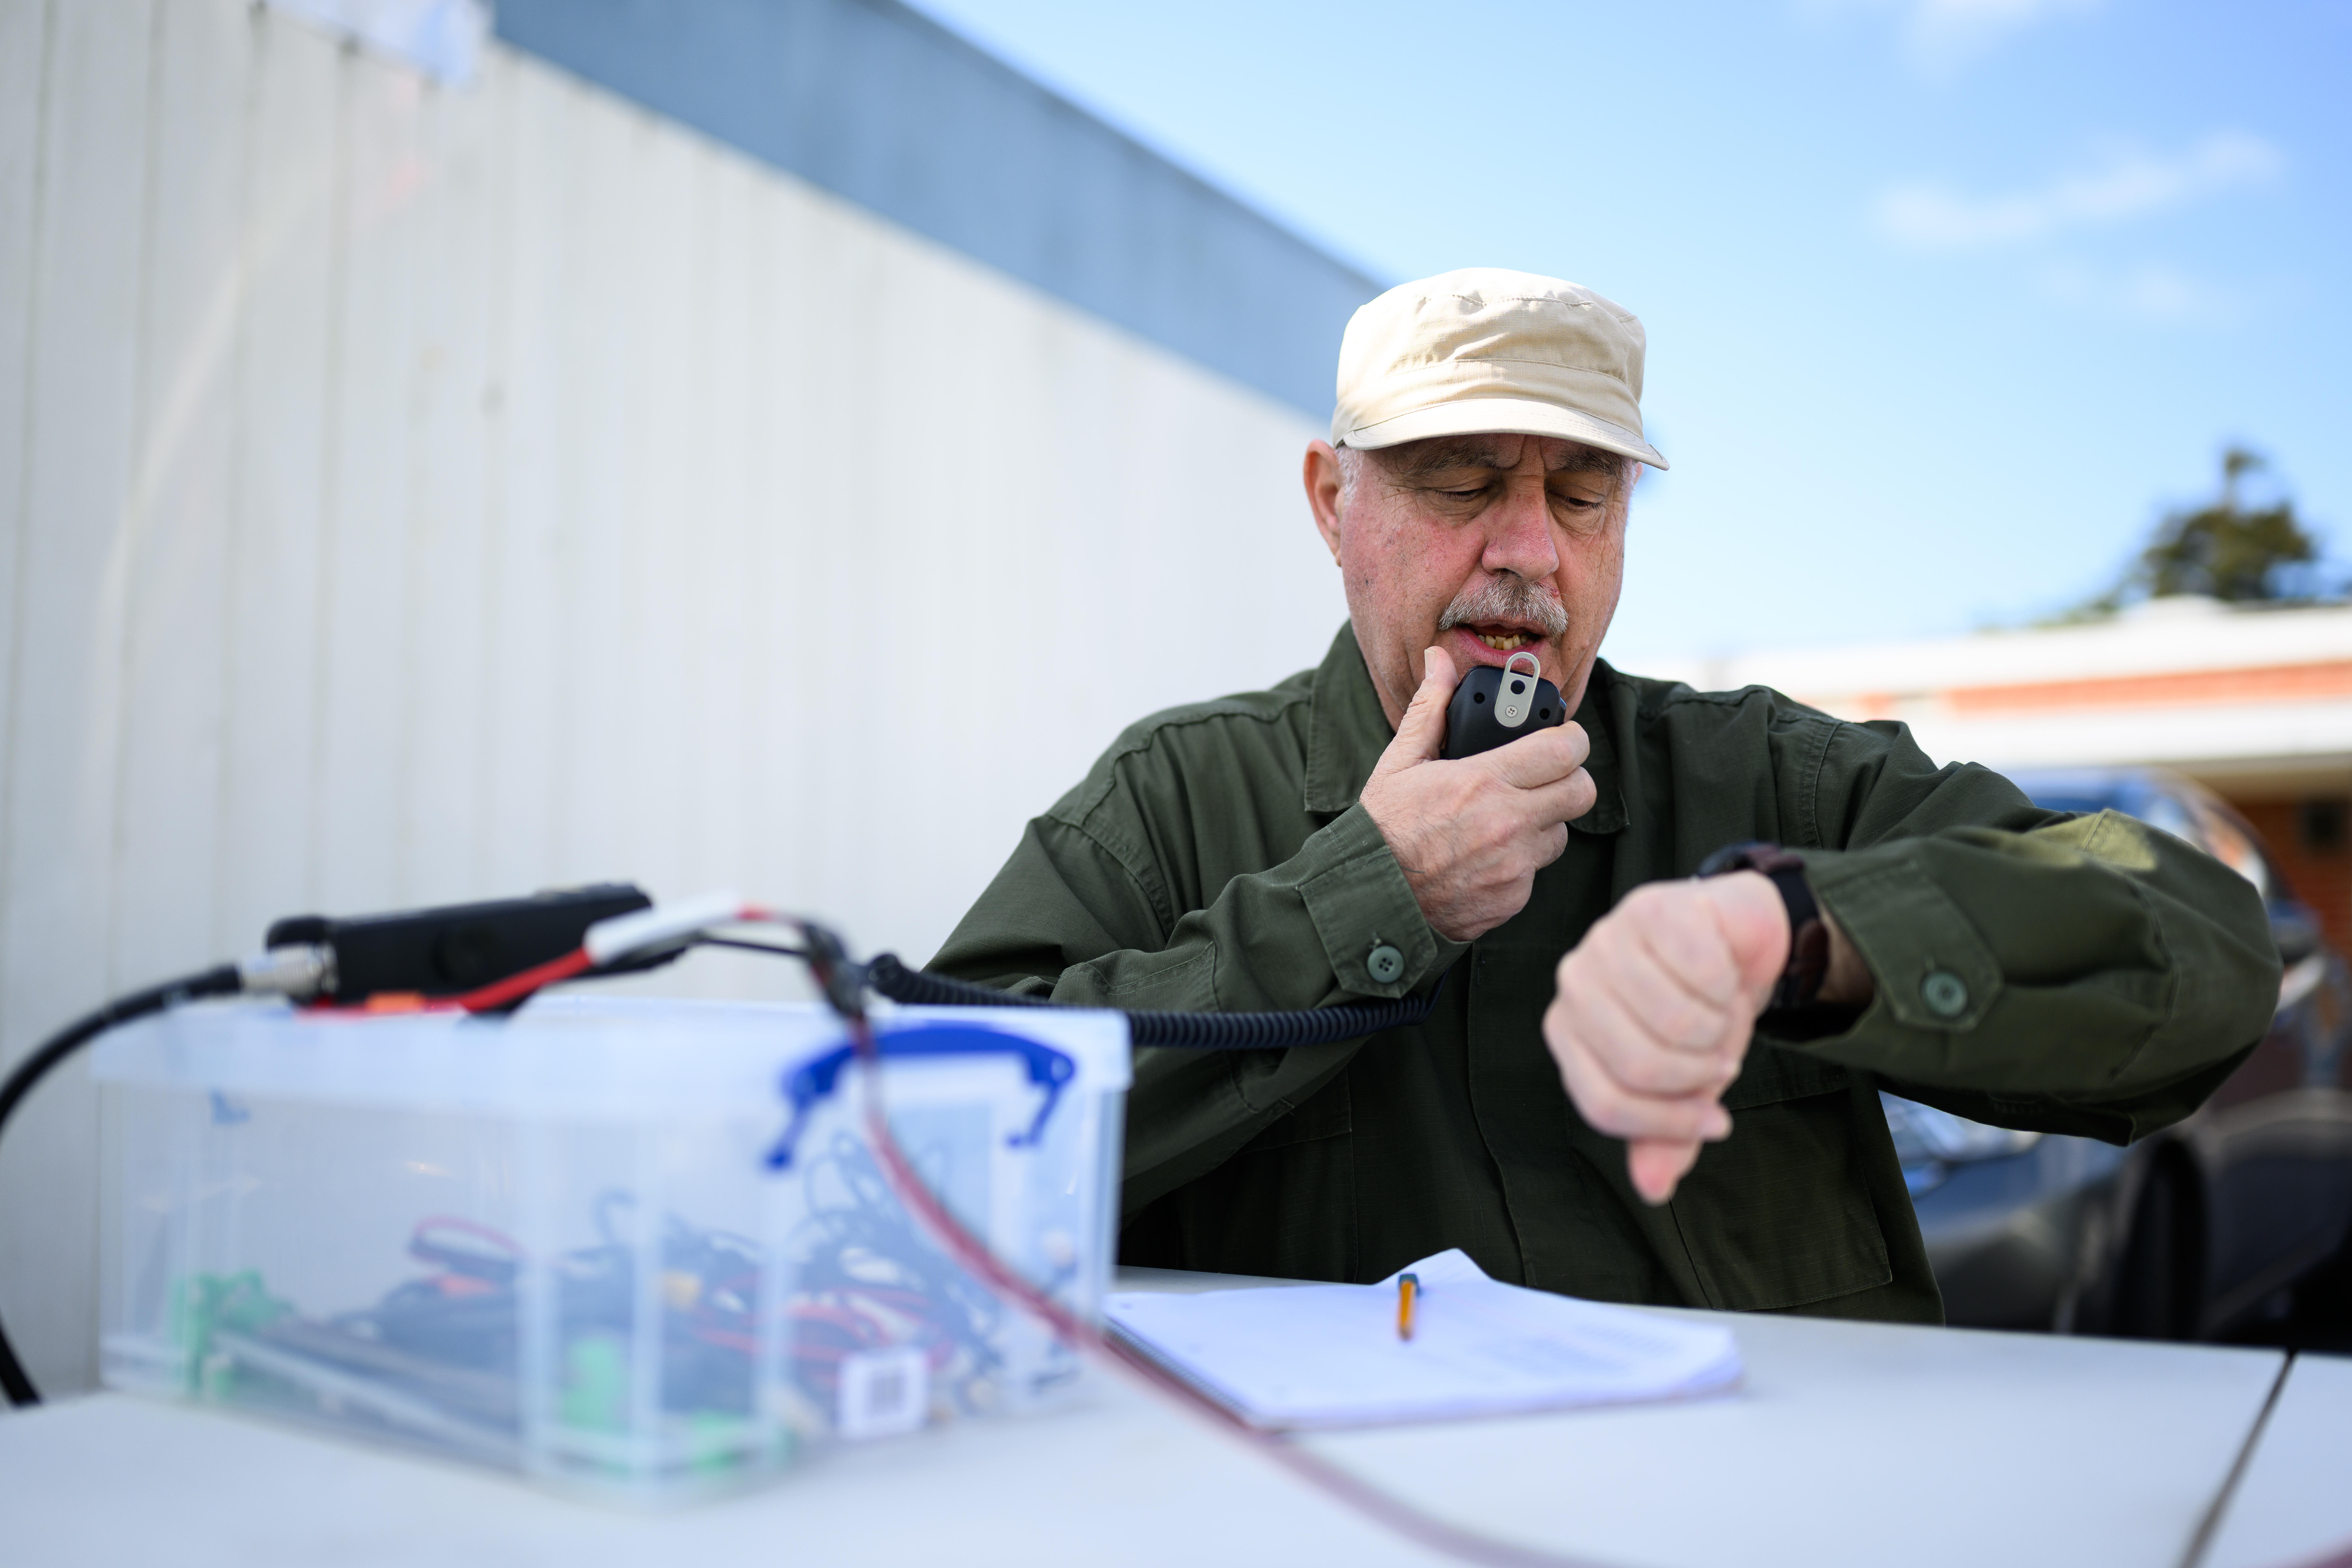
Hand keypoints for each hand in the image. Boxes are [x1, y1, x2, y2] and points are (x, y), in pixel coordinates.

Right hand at [1360, 646, 1597, 942]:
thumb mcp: (1400, 762)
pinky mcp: (1513, 898)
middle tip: (1548, 777)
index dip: (1573, 739)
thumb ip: (1430, 709)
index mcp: (1483, 782)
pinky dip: (1518, 864)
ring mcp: (1514, 866)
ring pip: (1560, 834)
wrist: (1371, 897)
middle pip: (1582, 792)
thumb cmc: (1384, 827)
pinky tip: (1484, 858)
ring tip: (1504, 822)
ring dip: (1543, 825)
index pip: (1564, 750)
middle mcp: (1507, 824)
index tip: (1564, 738)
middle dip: (1570, 779)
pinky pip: (1535, 872)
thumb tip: (1438, 661)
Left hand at [1540, 872, 1787, 1203]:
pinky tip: (1725, 974)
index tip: (1715, 1121)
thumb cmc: (1700, 1012)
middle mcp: (1574, 985)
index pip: (1605, 1104)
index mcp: (1569, 1033)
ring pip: (1674, 1021)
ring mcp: (1606, 940)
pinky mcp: (1649, 907)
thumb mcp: (1686, 1085)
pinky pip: (1700, 971)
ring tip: (1721, 1014)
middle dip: (1699, 1073)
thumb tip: (1654, 1190)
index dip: (1669, 1123)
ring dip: (1718, 1029)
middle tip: (1720, 1057)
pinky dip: (1728, 984)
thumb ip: (1663, 1135)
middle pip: (1639, 1065)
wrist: (1736, 943)